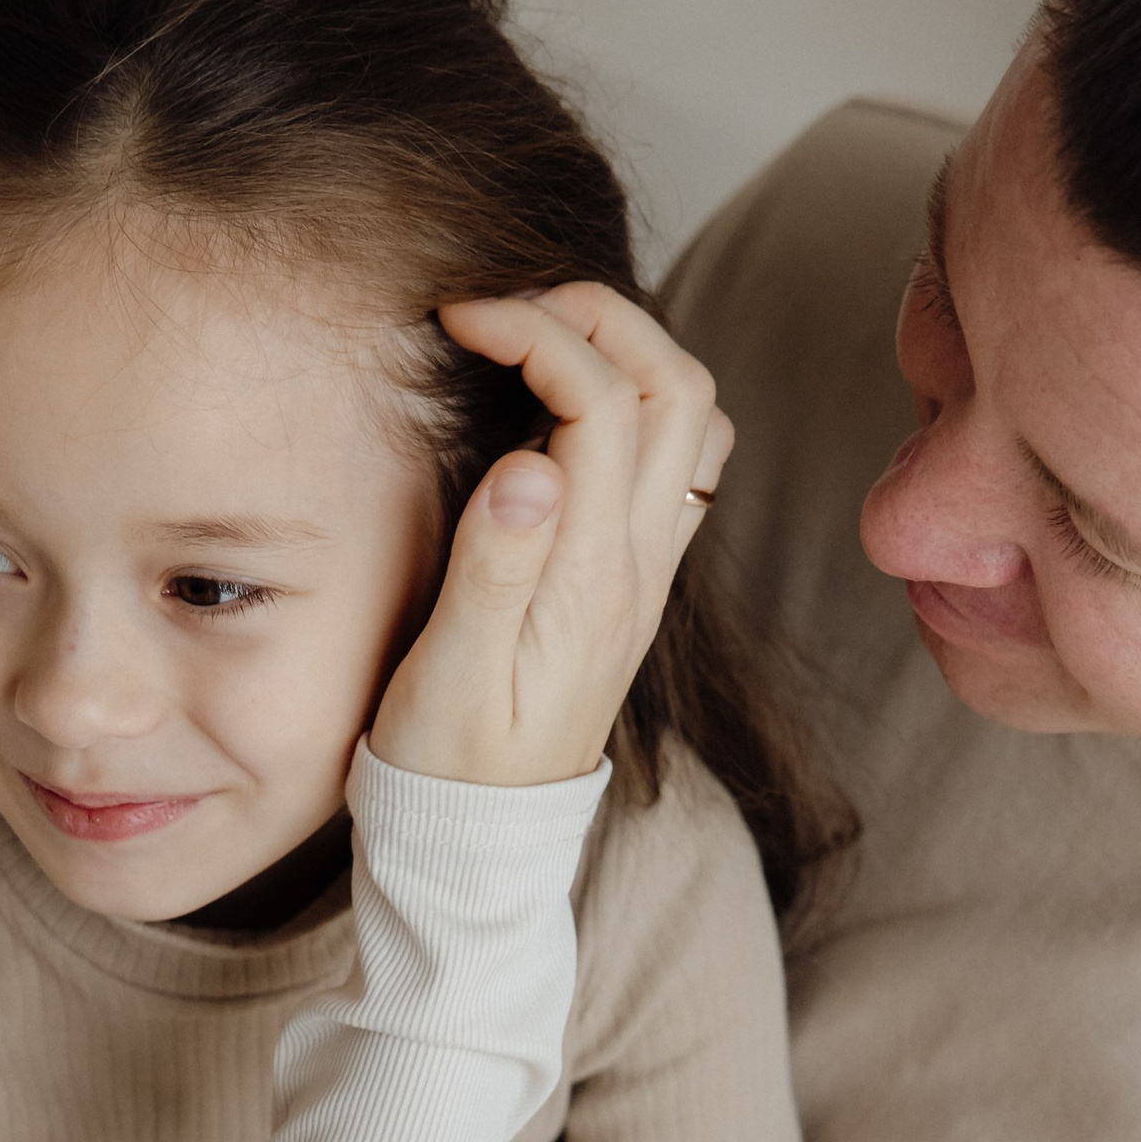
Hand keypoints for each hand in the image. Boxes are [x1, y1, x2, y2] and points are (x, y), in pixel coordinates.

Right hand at [368, 284, 731, 786]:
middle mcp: (642, 564)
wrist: (484, 835)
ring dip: (630, 350)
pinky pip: (680, 460)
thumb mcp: (449, 675)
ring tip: (542, 337)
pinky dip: (639, 400)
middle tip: (507, 307)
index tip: (458, 316)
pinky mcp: (639, 574)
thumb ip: (494, 566)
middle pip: (676, 385)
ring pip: (693, 416)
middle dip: (599, 315)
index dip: (535, 331)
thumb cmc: (447, 761)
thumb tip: (533, 462)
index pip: (599, 403)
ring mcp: (652, 567)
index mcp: (592, 577)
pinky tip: (569, 408)